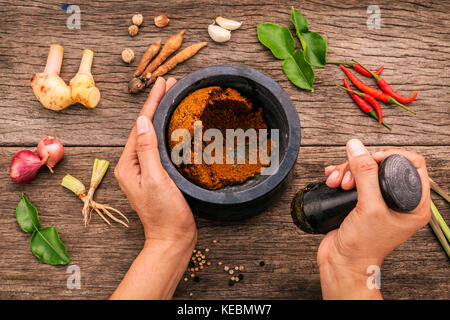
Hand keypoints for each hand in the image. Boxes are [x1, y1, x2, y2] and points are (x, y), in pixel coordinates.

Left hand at [111, 77, 196, 299]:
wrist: (173, 239)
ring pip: (153, 136)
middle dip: (157, 105)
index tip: (162, 82)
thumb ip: (147, 150)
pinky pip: (161, 147)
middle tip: (171, 84)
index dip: (152, 103)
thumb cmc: (164, 213)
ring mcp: (145, 170)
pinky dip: (168, 132)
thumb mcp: (156, 179)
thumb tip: (143, 121)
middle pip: (145, 128)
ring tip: (174, 97)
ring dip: (163, 116)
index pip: (140, 126)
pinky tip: (176, 125)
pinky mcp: (157, 175)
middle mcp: (133, 165)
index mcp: (128, 164)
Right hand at [317, 139, 430, 298]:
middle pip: (384, 164)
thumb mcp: (368, 207)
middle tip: (349, 178)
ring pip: (366, 170)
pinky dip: (342, 175)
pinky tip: (332, 179)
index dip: (391, 156)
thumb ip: (365, 174)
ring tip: (337, 182)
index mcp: (414, 204)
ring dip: (348, 170)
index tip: (370, 158)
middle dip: (362, 165)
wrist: (342, 262)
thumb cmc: (363, 246)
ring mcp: (379, 201)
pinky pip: (354, 178)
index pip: (412, 164)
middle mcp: (399, 201)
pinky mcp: (362, 201)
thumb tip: (357, 147)